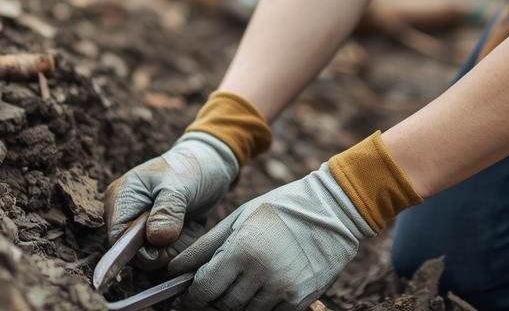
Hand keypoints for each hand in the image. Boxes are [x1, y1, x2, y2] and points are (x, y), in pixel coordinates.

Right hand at [103, 132, 238, 266]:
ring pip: (150, 258)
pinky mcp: (153, 235)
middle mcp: (125, 214)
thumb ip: (167, 212)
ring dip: (173, 248)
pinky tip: (189, 229)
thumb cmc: (191, 169)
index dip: (141, 250)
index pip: (118, 239)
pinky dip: (179, 247)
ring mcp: (138, 226)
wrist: (208, 165)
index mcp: (121, 197)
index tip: (168, 241)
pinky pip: (163, 254)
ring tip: (189, 224)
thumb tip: (156, 239)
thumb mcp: (181, 186)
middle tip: (184, 229)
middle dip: (161, 249)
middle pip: (133, 253)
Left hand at [167, 163, 371, 310]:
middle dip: (213, 301)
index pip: (204, 289)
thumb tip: (174, 270)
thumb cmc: (280, 208)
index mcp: (243, 249)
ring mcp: (283, 290)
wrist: (334, 212)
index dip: (191, 296)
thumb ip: (205, 246)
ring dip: (237, 304)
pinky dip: (260, 306)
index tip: (188, 295)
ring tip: (241, 284)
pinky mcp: (301, 300)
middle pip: (223, 306)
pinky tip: (261, 288)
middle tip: (213, 289)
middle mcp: (262, 274)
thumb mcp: (239, 218)